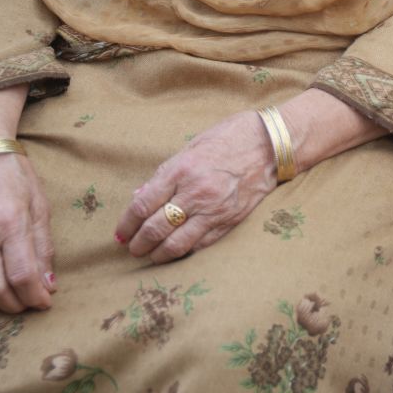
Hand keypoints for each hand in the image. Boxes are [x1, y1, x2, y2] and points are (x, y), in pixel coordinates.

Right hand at [0, 149, 54, 314]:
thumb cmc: (15, 178)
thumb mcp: (40, 206)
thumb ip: (43, 246)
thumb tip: (49, 283)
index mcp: (10, 222)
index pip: (22, 273)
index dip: (35, 296)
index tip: (46, 302)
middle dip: (17, 305)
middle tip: (31, 303)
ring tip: (14, 298)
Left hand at [115, 110, 275, 263]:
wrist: (272, 144)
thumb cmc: (229, 138)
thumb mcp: (191, 147)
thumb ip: (164, 174)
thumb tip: (139, 196)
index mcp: (181, 170)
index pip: (143, 205)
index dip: (127, 224)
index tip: (121, 232)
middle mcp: (195, 192)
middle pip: (155, 228)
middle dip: (138, 243)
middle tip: (132, 248)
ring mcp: (214, 209)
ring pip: (176, 243)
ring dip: (157, 253)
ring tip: (150, 254)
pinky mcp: (230, 220)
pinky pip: (201, 244)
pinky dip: (184, 251)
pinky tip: (176, 251)